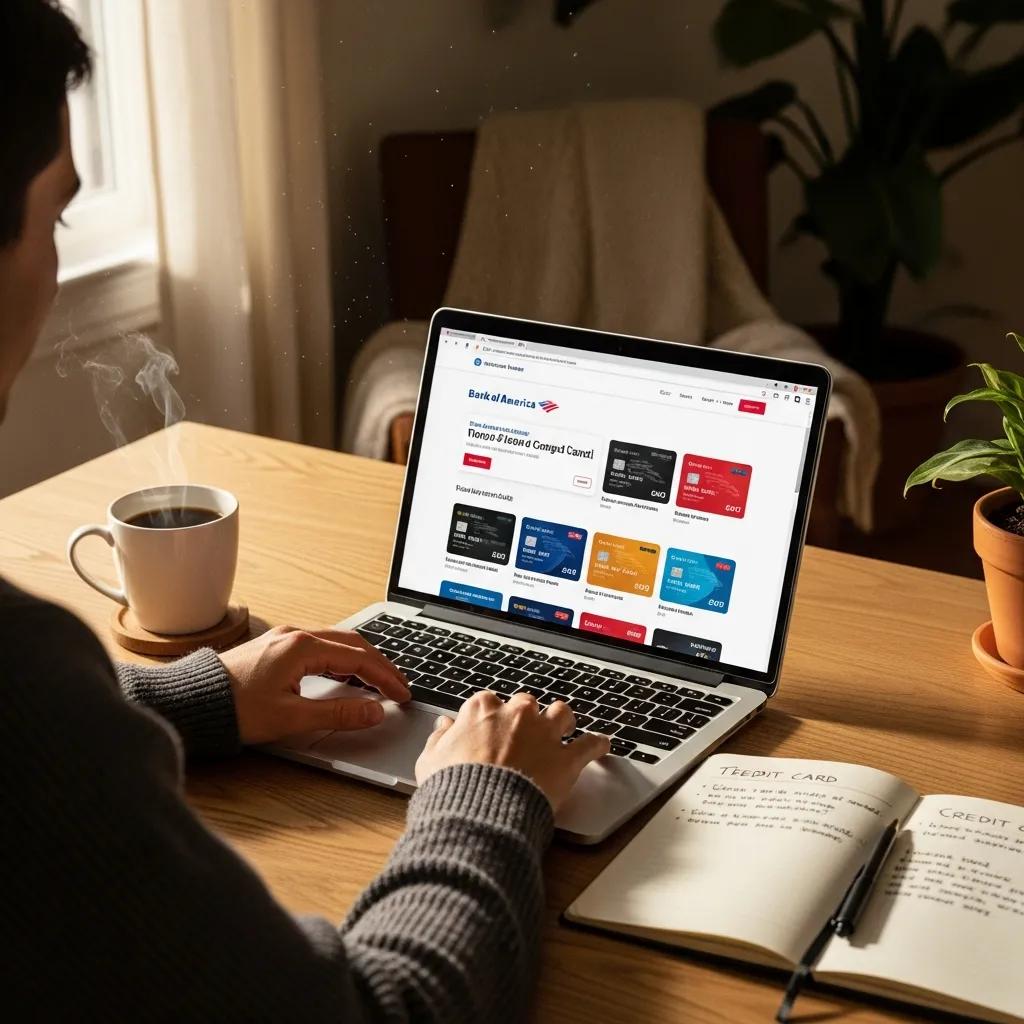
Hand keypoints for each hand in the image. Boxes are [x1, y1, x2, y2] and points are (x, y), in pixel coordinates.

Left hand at [219, 625, 409, 743]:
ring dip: (361, 660)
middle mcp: (296, 635)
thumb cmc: (234, 709)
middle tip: (398, 685)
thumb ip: (338, 713)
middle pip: (352, 644)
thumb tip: (374, 712)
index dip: (386, 677)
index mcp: (303, 647)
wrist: (191, 702)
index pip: (360, 658)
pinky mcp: (274, 648)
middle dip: (380, 665)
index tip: (403, 693)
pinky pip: (319, 646)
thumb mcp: (292, 717)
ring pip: (336, 643)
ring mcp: (284, 638)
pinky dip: (341, 659)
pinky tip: (344, 674)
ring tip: (378, 681)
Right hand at [415, 691, 609, 810]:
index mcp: (482, 710)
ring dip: (562, 720)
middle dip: (526, 717)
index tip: (491, 729)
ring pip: (561, 713)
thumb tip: (444, 726)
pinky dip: (597, 745)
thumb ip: (440, 739)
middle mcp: (516, 714)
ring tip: (564, 728)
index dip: (491, 718)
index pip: (489, 703)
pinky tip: (601, 745)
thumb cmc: (453, 787)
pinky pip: (590, 745)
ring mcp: (544, 734)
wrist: (479, 812)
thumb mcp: (431, 760)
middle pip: (526, 705)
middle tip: (524, 733)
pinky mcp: (566, 758)